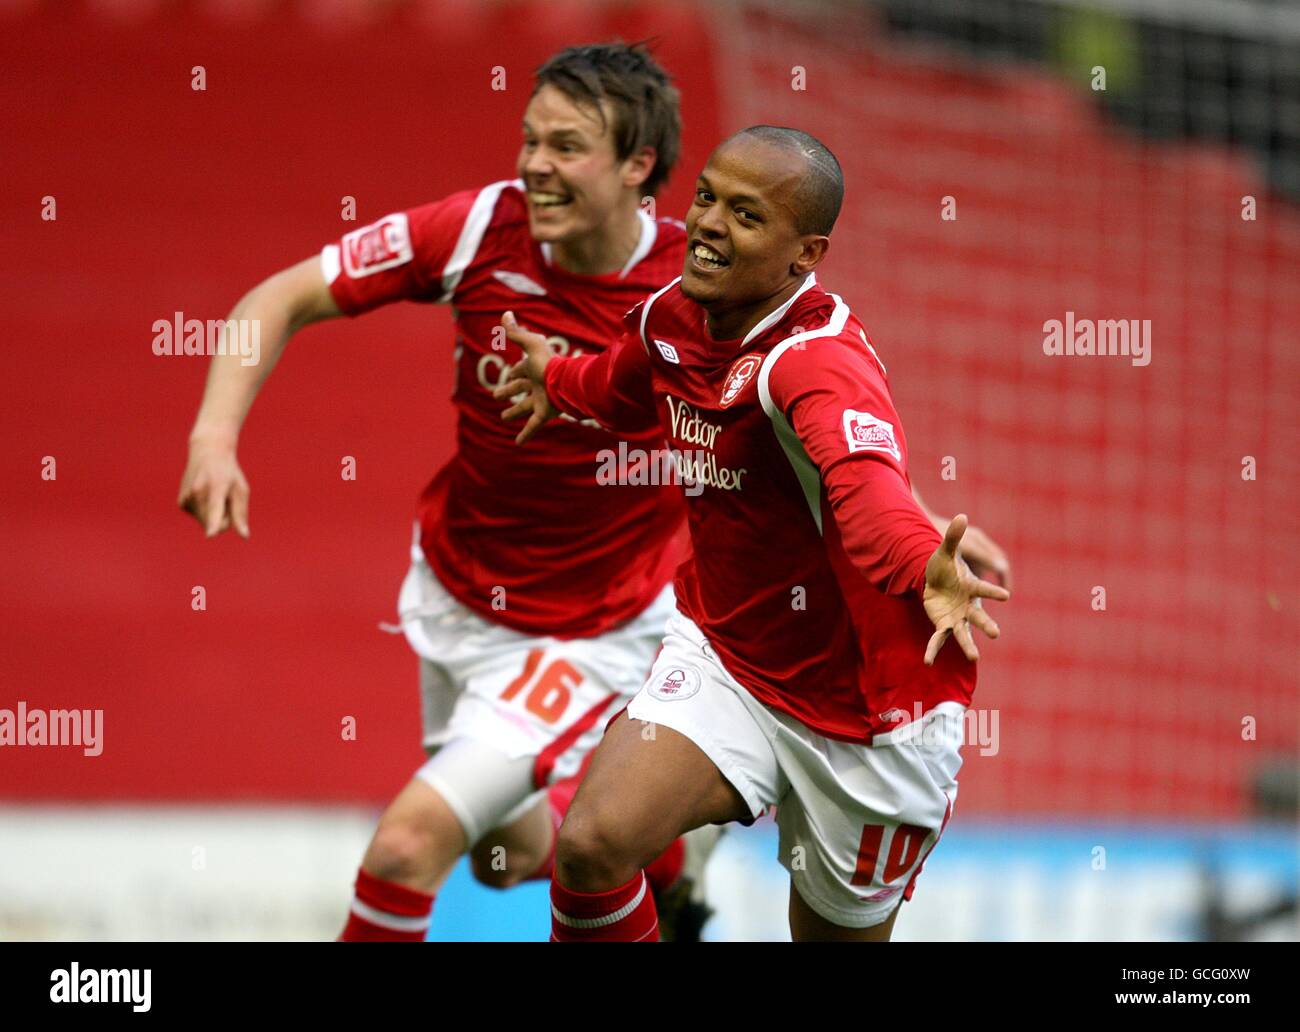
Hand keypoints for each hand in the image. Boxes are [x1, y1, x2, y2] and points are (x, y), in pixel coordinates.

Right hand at [178, 439, 249, 537]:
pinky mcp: (181, 503)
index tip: (211, 535)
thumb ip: (241, 513)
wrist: (207, 452)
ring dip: (214, 515)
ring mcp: (187, 498)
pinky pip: (199, 518)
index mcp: (216, 487)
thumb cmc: (229, 473)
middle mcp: (198, 493)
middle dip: (225, 519)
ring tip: (214, 493)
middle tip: (226, 499)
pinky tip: (205, 495)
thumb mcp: (241, 489)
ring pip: (206, 523)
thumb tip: (244, 536)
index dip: (213, 523)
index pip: (215, 508)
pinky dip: (205, 511)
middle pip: (215, 524)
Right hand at [492, 310, 558, 444]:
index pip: (521, 370)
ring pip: (524, 407)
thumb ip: (517, 332)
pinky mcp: (545, 414)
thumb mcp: (530, 344)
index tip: (509, 374)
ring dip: (514, 412)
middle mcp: (537, 385)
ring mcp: (541, 400)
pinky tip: (518, 444)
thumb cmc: (549, 362)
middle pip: (520, 388)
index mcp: (534, 369)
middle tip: (496, 396)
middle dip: (508, 391)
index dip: (515, 372)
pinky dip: (525, 434)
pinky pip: (533, 426)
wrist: (567, 383)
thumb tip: (506, 314)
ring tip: (503, 417)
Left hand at [922, 514, 1009, 663]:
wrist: (933, 579)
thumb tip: (961, 515)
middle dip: (986, 625)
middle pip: (979, 617)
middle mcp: (967, 606)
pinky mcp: (942, 624)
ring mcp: (956, 617)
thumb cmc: (944, 565)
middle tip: (995, 634)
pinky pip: (938, 639)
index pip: (984, 590)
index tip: (1006, 595)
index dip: (993, 592)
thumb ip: (953, 536)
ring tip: (974, 656)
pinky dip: (933, 650)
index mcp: (971, 587)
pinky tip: (928, 662)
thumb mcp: (945, 550)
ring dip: (968, 644)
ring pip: (963, 633)